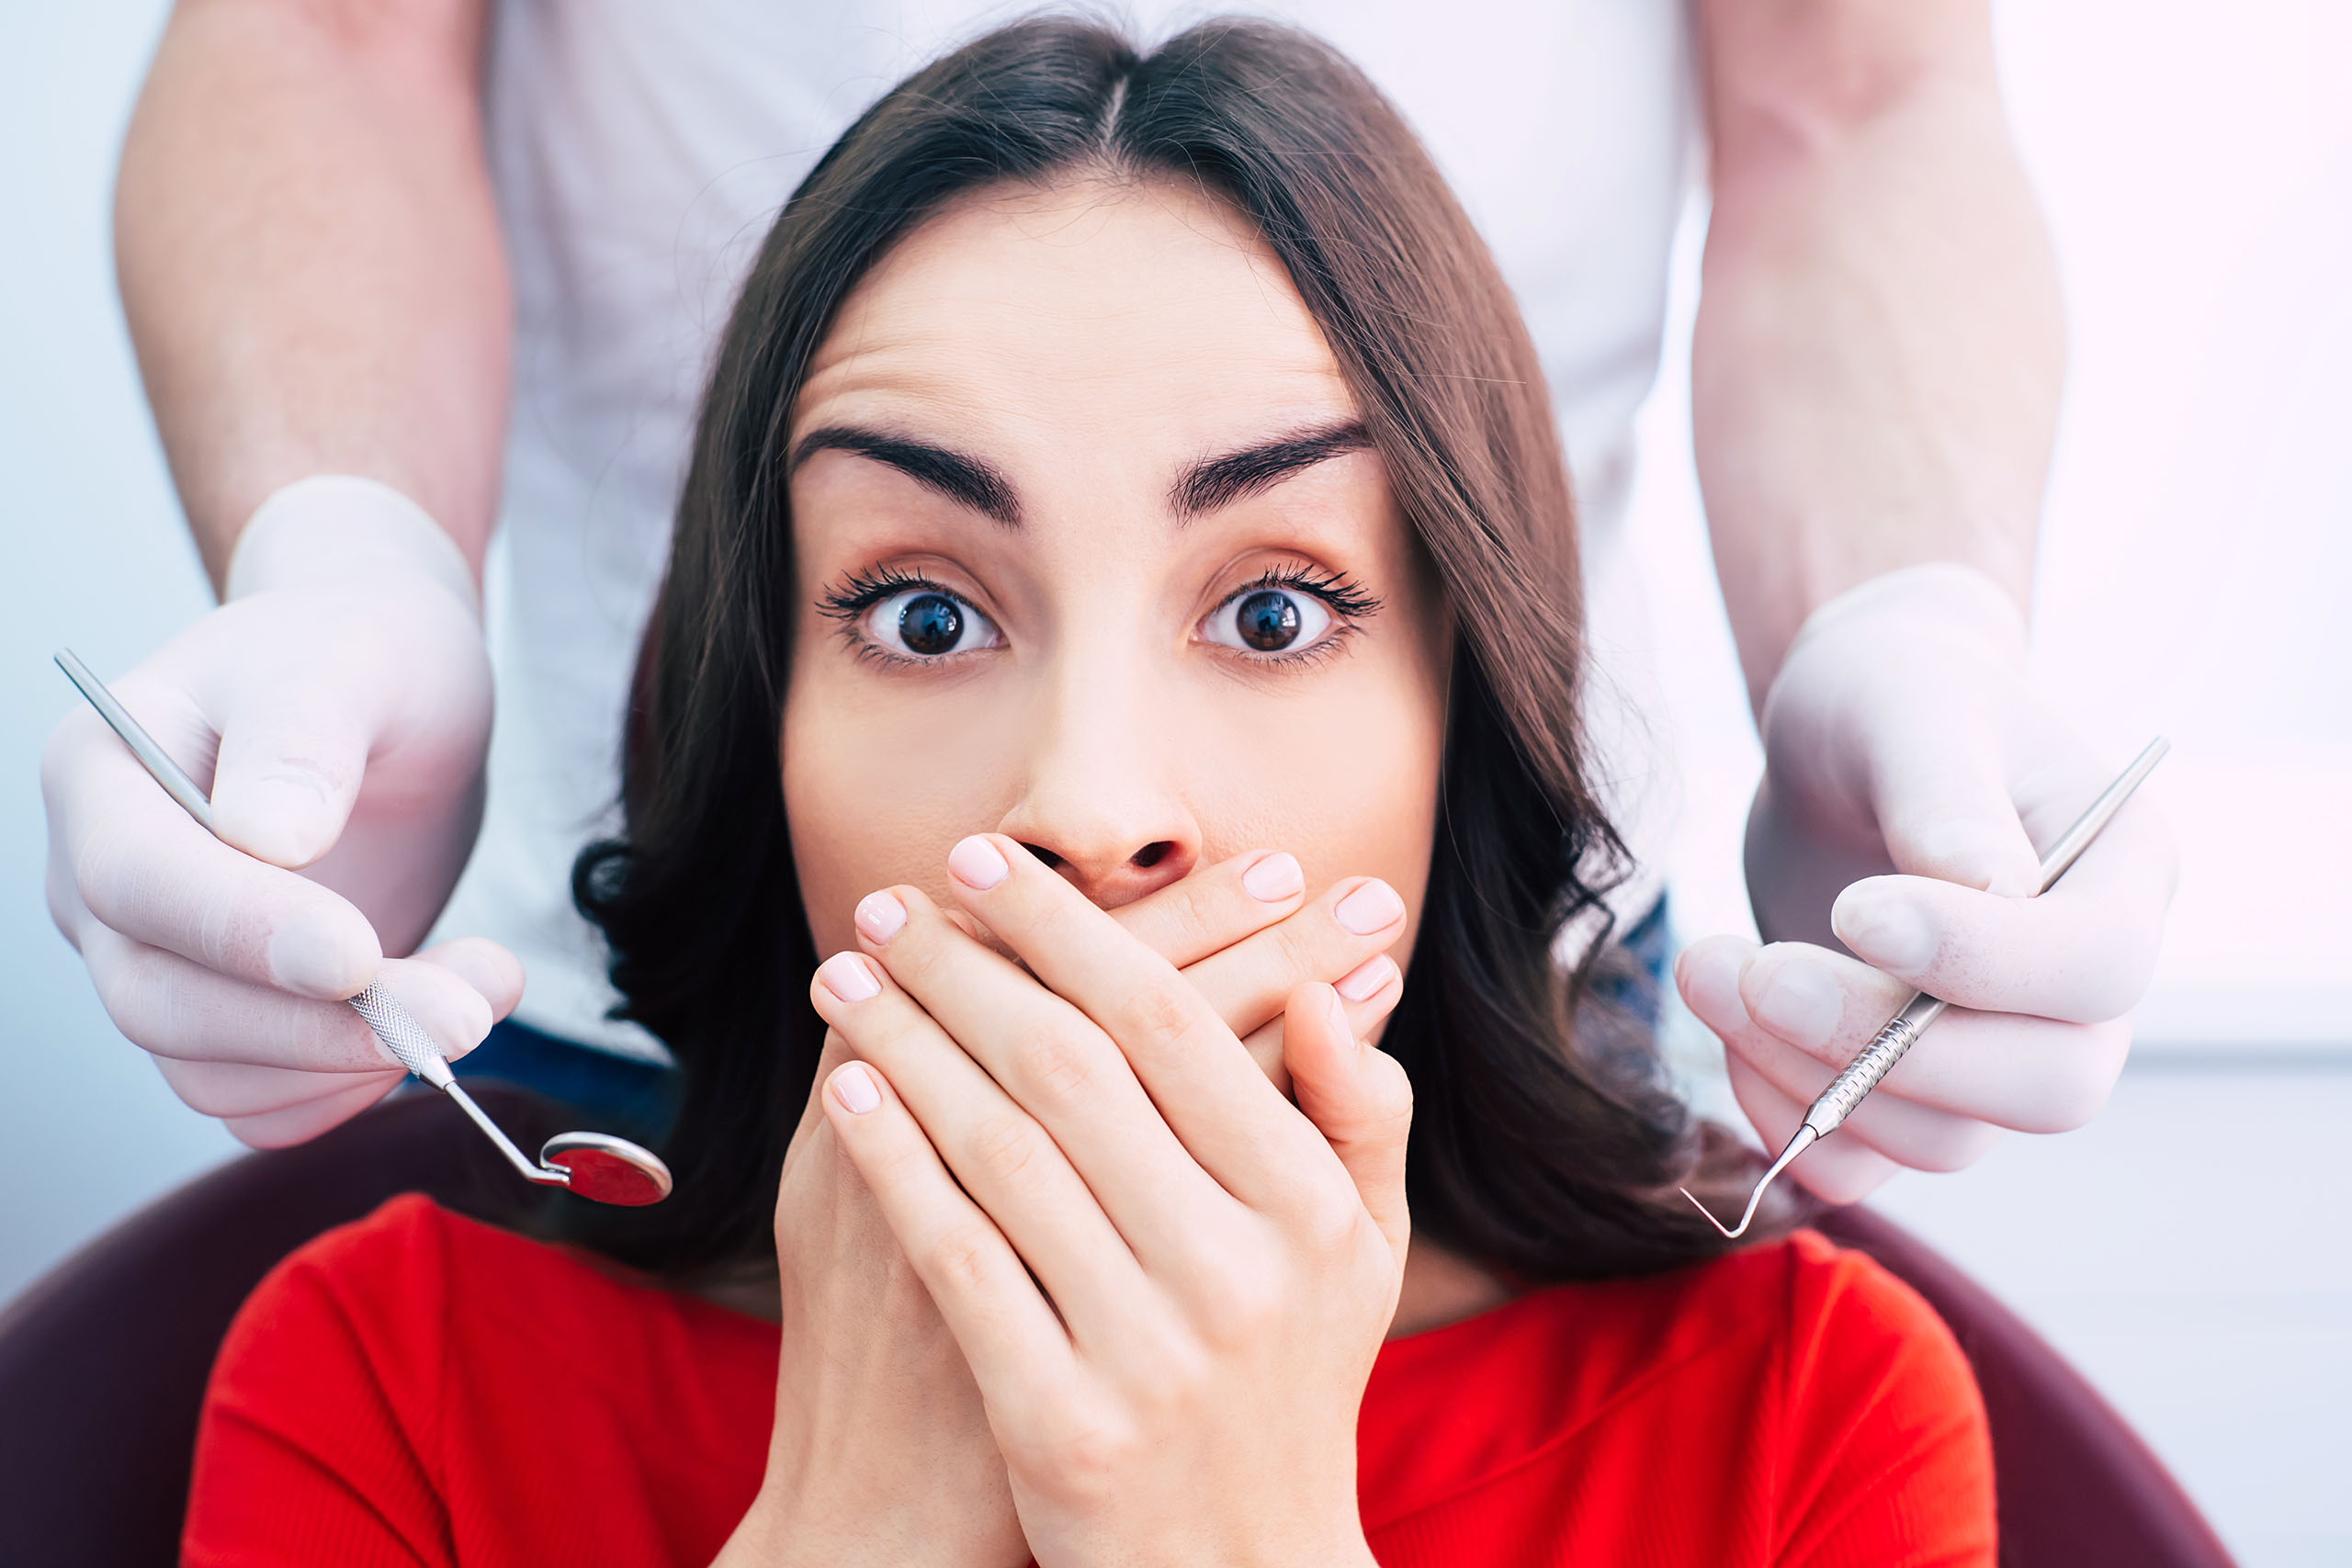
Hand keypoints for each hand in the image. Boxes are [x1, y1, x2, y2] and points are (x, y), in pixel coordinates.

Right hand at [39, 479, 516, 1145]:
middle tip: (468, 1005)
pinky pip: (263, 1102)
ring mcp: (162, 962)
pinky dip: (353, 1088)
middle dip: (321, 1024)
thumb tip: (268, 839)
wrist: (390, 689)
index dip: (243, 933)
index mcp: (102, 776)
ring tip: (485, 986)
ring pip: (216, 1071)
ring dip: (357, 1061)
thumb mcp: (347, 657)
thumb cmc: (359, 653)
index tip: (358, 953)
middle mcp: (105, 888)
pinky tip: (439, 1017)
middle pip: (163, 1004)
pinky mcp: (234, 1017)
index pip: (138, 885)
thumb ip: (302, 735)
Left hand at [811, 837, 1410, 1567]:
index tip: (986, 864)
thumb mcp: (1365, 1251)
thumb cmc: (1293, 1383)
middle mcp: (1237, 1274)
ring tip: (845, 975)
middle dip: (967, 966)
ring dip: (909, 1044)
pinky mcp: (1060, 1426)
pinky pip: (958, 1260)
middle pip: (1072, 1072)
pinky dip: (896, 1162)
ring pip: (1001, 1152)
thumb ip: (1360, 1113)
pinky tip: (845, 1091)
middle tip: (890, 901)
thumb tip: (1321, 987)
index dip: (1069, 930)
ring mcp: (1148, 1356)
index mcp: (1310, 1211)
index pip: (1172, 1027)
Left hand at [1679, 565, 2178, 1200]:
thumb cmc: (1894, 699)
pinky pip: (1867, 1162)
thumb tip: (1986, 887)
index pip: (2095, 968)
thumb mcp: (1913, 708)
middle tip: (1753, 971)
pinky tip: (1724, 1029)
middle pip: (2045, 1086)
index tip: (1850, 908)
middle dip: (1884, 1047)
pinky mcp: (1905, 1086)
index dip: (1978, 962)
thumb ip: (1945, 796)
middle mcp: (2082, 990)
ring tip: (1706, 967)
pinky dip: (1785, 1120)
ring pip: (1945, 1138)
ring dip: (1808, 1077)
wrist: (1841, 738)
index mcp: (2123, 878)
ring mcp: (1998, 1050)